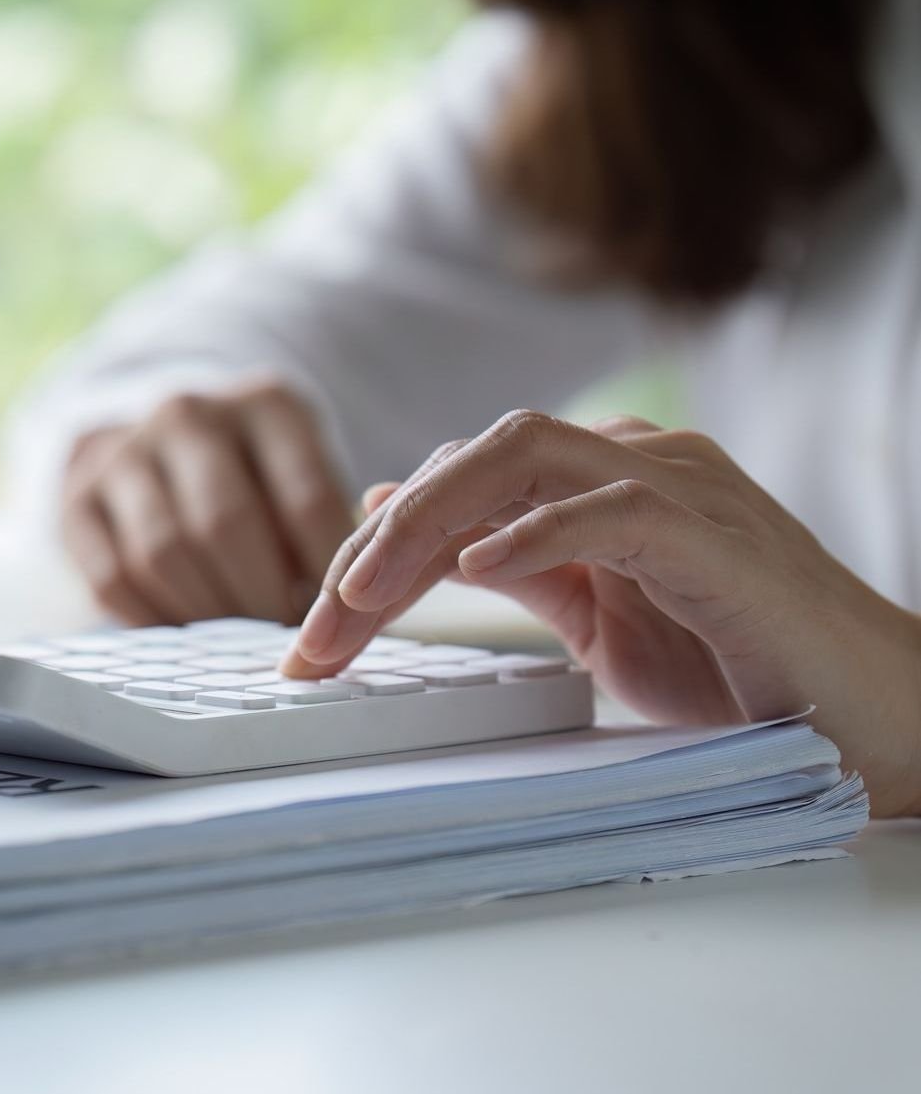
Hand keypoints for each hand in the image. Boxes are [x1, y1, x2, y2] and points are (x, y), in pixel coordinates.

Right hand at [60, 374, 351, 625]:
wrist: (158, 442)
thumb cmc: (258, 475)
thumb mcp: (308, 472)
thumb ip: (340, 522)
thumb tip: (363, 600)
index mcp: (265, 402)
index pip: (305, 496)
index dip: (322, 572)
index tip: (334, 619)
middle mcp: (188, 413)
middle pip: (225, 523)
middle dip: (259, 598)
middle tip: (282, 643)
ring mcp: (123, 451)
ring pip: (162, 552)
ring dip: (206, 613)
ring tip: (237, 644)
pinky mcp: (76, 498)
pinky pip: (111, 577)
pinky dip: (152, 619)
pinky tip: (183, 635)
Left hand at [283, 409, 920, 816]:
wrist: (873, 721)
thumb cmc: (742, 670)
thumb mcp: (596, 618)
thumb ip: (514, 564)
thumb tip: (400, 519)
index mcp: (597, 482)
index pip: (455, 483)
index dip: (369, 549)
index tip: (312, 640)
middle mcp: (632, 464)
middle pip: (468, 461)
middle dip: (372, 542)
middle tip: (312, 639)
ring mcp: (678, 487)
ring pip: (519, 456)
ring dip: (424, 522)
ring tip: (360, 595)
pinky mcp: (715, 537)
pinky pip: (608, 509)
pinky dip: (534, 531)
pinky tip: (476, 569)